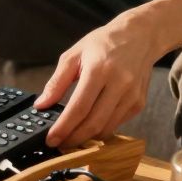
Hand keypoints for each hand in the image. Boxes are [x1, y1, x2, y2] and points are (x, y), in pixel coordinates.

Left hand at [34, 9, 166, 148]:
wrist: (140, 36)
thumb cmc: (104, 43)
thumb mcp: (74, 54)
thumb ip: (57, 81)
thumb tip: (41, 104)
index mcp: (99, 69)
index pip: (79, 107)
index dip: (63, 128)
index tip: (50, 139)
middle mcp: (119, 83)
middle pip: (94, 123)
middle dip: (73, 139)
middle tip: (59, 145)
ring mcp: (132, 95)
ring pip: (106, 128)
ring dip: (87, 138)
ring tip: (71, 137)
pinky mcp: (139, 103)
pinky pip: (116, 124)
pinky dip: (101, 129)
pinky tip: (90, 125)